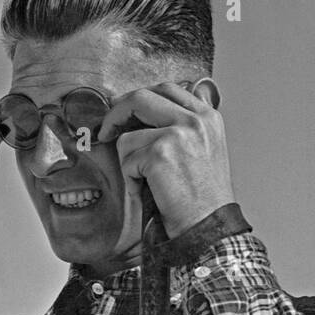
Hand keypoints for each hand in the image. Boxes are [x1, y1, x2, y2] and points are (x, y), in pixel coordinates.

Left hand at [96, 83, 234, 238]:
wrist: (209, 225)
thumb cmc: (203, 198)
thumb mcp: (207, 150)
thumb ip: (186, 126)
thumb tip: (146, 113)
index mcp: (208, 116)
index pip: (167, 88)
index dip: (138, 97)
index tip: (123, 109)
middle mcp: (195, 120)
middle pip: (142, 97)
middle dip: (117, 112)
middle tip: (106, 130)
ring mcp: (178, 134)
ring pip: (128, 135)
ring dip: (128, 161)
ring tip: (144, 181)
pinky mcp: (161, 153)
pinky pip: (127, 160)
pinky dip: (130, 179)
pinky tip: (146, 191)